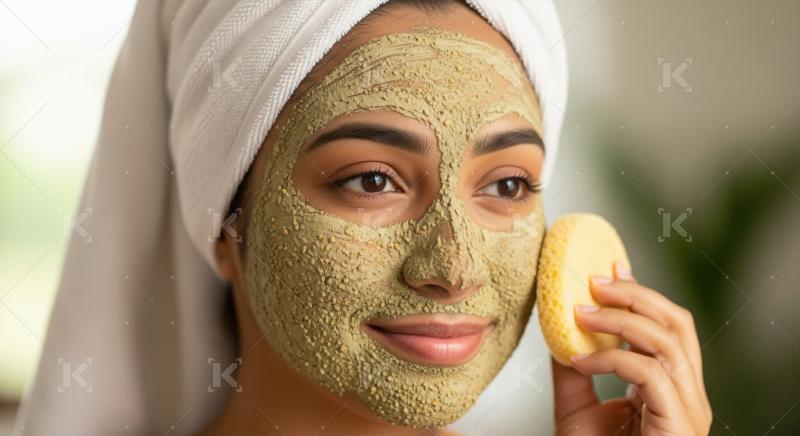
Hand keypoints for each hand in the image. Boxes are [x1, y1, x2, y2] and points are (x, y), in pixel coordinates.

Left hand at [551, 261, 711, 434]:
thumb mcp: (576, 408)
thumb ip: (573, 369)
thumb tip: (559, 330)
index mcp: (668, 386)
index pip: (666, 326)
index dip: (640, 292)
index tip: (610, 265)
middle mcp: (686, 393)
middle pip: (677, 323)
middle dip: (636, 294)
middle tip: (594, 279)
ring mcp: (688, 409)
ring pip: (670, 339)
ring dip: (622, 317)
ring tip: (581, 310)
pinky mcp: (679, 423)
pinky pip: (650, 373)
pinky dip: (612, 356)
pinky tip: (582, 358)